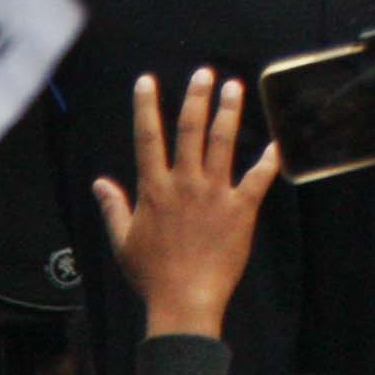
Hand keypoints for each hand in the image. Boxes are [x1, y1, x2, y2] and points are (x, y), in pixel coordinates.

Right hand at [90, 71, 280, 341]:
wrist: (184, 301)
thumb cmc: (152, 276)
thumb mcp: (122, 242)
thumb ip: (113, 208)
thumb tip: (99, 184)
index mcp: (155, 190)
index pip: (147, 138)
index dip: (145, 106)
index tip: (147, 81)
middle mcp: (184, 184)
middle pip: (190, 130)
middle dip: (196, 97)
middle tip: (204, 73)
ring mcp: (214, 195)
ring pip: (222, 143)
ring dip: (228, 112)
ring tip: (234, 87)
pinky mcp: (241, 210)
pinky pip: (257, 179)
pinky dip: (267, 161)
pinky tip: (275, 144)